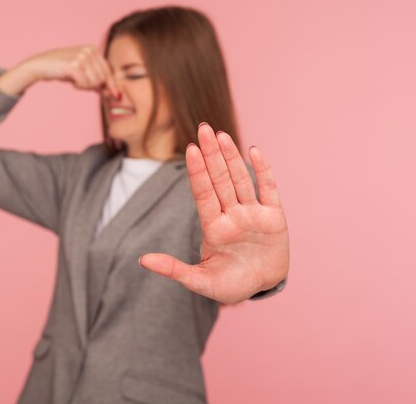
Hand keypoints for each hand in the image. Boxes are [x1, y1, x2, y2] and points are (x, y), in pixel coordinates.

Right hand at [24, 44, 119, 97]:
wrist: (41, 65)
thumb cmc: (62, 69)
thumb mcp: (83, 72)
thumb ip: (98, 80)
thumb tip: (113, 93)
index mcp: (93, 48)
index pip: (108, 70)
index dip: (111, 85)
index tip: (116, 96)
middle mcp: (89, 50)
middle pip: (103, 78)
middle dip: (95, 86)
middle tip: (81, 84)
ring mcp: (82, 57)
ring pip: (95, 82)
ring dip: (85, 86)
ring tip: (74, 80)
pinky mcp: (75, 65)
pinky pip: (85, 84)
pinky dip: (79, 86)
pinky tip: (71, 81)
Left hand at [138, 122, 289, 304]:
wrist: (262, 288)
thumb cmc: (229, 285)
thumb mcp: (200, 281)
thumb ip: (174, 270)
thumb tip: (142, 260)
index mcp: (213, 227)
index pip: (203, 194)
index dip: (197, 172)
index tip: (190, 149)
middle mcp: (232, 215)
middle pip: (220, 180)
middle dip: (211, 155)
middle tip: (203, 128)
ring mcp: (252, 214)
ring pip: (241, 180)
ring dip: (232, 158)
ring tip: (221, 135)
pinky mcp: (274, 217)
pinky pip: (268, 189)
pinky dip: (263, 170)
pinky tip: (254, 151)